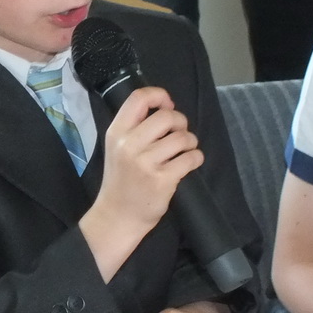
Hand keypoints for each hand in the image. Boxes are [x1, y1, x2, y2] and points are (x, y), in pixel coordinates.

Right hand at [93, 85, 201, 235]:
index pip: (139, 98)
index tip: (167, 106)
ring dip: (190, 142)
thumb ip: (134, 128)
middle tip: (179, 134)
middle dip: (180, 122)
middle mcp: (129, 145)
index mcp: (116, 133)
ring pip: (183, 138)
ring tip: (184, 150)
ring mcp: (146, 163)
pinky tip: (189, 163)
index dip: (159, 95)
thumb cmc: (121, 180)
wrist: (117, 216)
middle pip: (167, 116)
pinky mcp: (162, 180)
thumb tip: (166, 108)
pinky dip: (196, 158)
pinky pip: (191, 158)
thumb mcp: (117, 148)